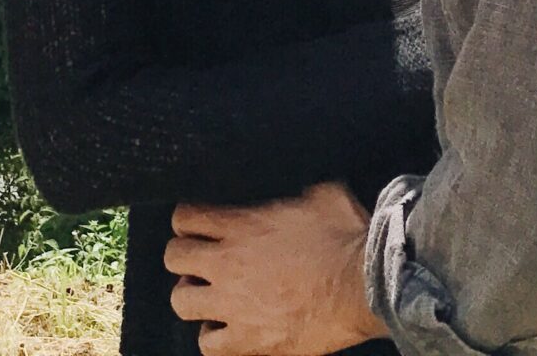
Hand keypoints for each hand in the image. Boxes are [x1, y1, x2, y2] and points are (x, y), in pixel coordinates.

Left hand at [166, 181, 381, 355]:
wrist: (363, 287)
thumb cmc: (347, 240)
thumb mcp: (323, 197)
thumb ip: (300, 195)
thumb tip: (303, 195)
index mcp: (243, 225)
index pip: (185, 218)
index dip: (188, 221)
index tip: (196, 226)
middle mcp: (229, 263)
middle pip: (173, 256)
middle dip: (184, 256)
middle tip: (200, 261)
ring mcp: (234, 304)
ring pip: (181, 301)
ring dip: (192, 296)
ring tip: (208, 296)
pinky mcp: (248, 340)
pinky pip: (208, 345)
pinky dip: (213, 337)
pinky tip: (227, 330)